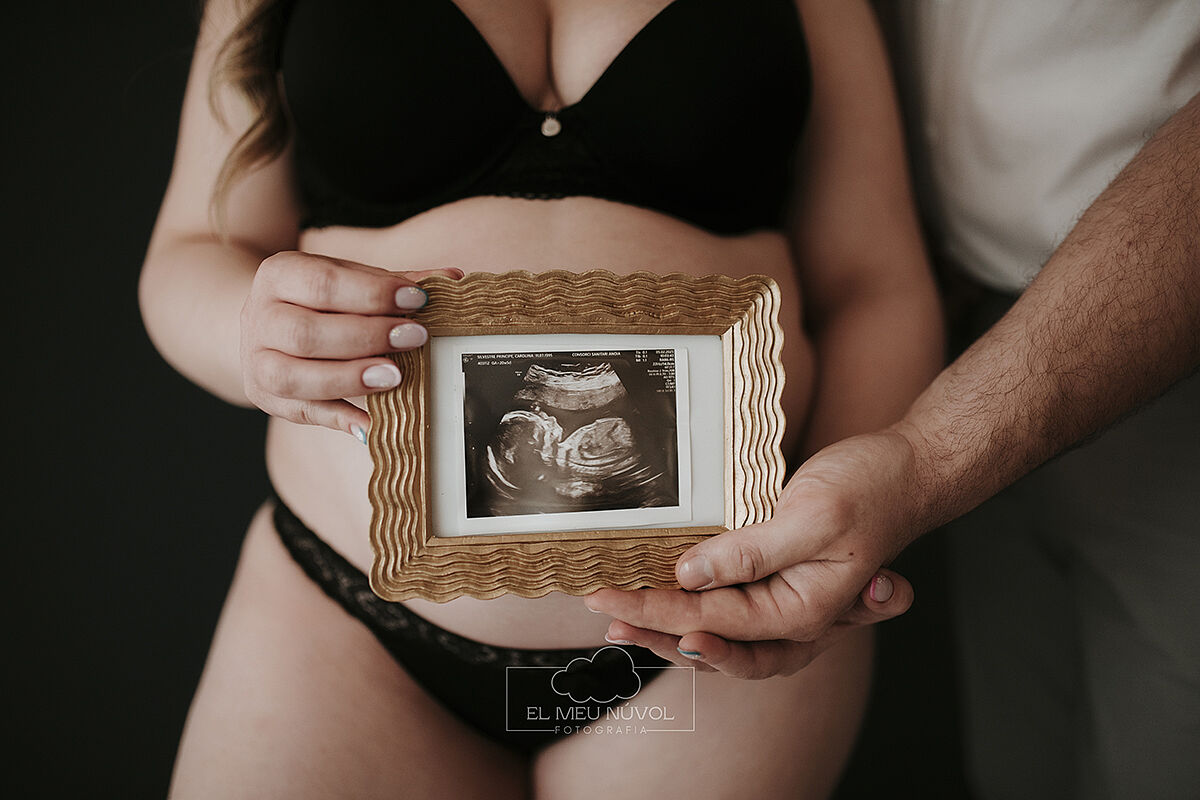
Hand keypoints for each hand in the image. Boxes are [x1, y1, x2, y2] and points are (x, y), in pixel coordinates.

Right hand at [240, 250, 459, 437]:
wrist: (266, 322)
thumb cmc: (317, 299)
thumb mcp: (348, 279)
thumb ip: (395, 281)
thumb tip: (450, 279)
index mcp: (278, 275)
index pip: (323, 283)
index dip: (372, 294)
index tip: (418, 300)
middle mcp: (260, 318)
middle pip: (306, 333)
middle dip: (365, 338)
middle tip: (414, 339)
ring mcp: (257, 361)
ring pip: (294, 377)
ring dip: (348, 379)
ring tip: (395, 377)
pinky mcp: (266, 397)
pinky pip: (303, 413)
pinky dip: (340, 419)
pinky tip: (372, 423)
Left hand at [586, 429, 923, 677]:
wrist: (907, 471)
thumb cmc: (873, 487)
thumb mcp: (814, 514)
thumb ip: (753, 551)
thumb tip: (690, 575)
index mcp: (808, 611)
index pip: (719, 620)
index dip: (661, 610)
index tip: (614, 598)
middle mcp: (796, 619)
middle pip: (715, 643)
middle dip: (656, 632)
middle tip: (606, 615)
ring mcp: (786, 604)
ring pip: (718, 637)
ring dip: (667, 632)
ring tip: (618, 622)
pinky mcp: (776, 584)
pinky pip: (728, 613)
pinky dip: (690, 614)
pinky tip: (656, 604)